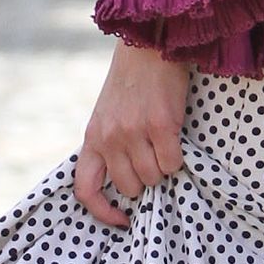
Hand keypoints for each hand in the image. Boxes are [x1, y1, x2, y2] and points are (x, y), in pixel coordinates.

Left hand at [75, 41, 191, 226]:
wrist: (147, 44)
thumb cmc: (131, 82)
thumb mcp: (107, 115)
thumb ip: (110, 145)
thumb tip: (125, 182)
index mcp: (93, 137)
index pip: (85, 189)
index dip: (102, 211)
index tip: (120, 219)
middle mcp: (110, 138)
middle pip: (129, 188)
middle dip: (144, 180)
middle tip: (152, 159)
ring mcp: (134, 132)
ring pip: (153, 177)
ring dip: (163, 167)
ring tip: (163, 143)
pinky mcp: (160, 125)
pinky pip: (172, 163)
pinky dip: (178, 158)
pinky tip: (175, 138)